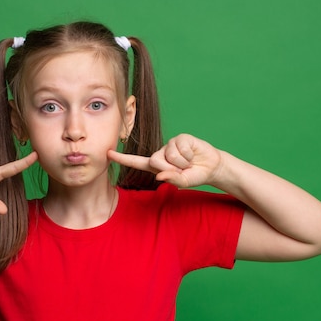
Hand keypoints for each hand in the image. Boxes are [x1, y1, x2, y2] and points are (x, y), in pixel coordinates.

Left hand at [108, 134, 222, 187]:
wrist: (212, 167)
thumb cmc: (194, 175)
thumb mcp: (183, 181)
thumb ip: (172, 179)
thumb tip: (159, 175)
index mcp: (156, 166)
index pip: (136, 162)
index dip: (122, 159)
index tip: (108, 154)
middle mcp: (161, 154)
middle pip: (154, 160)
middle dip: (170, 168)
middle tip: (183, 170)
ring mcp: (170, 145)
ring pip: (169, 155)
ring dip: (182, 163)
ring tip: (189, 162)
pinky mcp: (180, 138)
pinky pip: (180, 148)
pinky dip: (189, 155)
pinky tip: (193, 154)